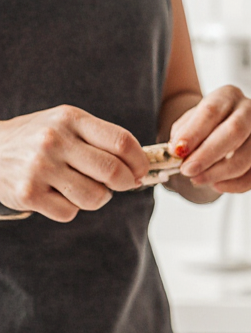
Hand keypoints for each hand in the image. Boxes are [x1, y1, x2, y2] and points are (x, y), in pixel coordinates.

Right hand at [0, 105, 148, 221]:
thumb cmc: (40, 138)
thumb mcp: (67, 125)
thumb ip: (102, 140)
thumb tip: (141, 168)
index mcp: (71, 119)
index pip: (122, 142)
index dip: (140, 161)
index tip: (141, 170)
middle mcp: (54, 141)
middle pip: (112, 171)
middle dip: (125, 183)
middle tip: (121, 184)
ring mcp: (39, 168)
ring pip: (95, 197)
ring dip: (99, 198)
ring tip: (84, 187)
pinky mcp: (28, 194)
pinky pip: (70, 212)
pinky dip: (71, 208)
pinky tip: (58, 195)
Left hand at [168, 86, 250, 192]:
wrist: (223, 131)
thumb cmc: (204, 127)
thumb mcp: (188, 124)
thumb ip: (182, 135)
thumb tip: (179, 153)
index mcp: (229, 95)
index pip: (212, 111)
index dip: (195, 133)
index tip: (178, 152)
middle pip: (235, 132)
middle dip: (209, 155)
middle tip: (188, 171)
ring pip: (246, 157)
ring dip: (219, 173)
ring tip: (198, 179)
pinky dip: (236, 185)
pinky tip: (218, 185)